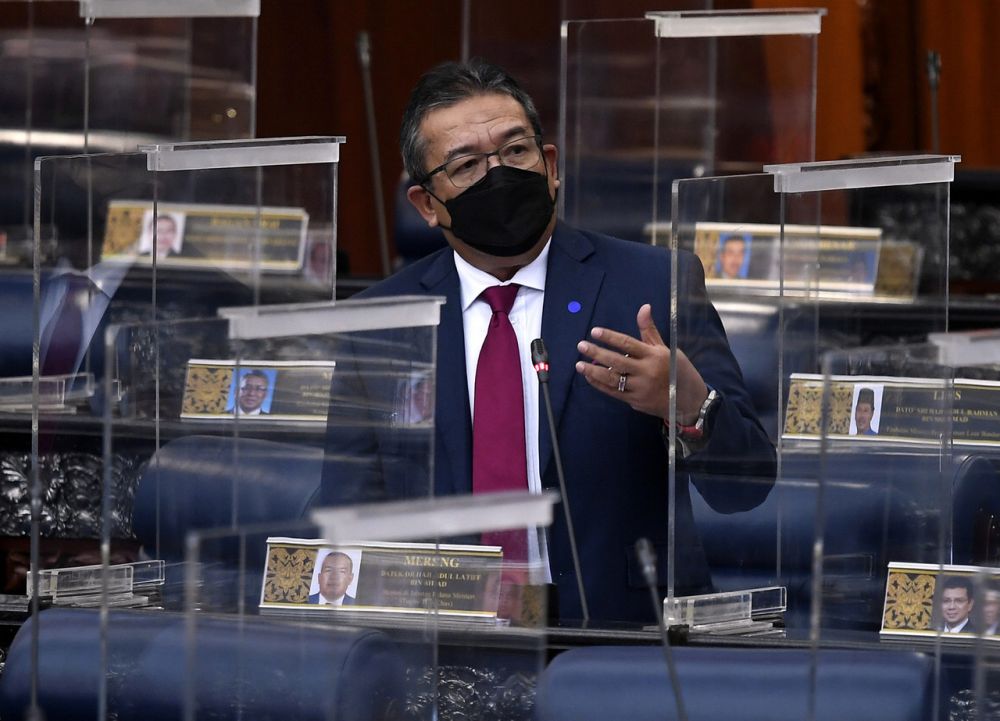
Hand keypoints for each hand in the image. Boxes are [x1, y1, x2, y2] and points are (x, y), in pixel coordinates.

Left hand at [574, 304, 707, 422]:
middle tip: (581, 346)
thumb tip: (644, 307)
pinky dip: (600, 385)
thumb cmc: (678, 371)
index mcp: (655, 356)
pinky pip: (613, 392)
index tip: (595, 332)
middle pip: (617, 361)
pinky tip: (590, 377)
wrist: (690, 401)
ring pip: (612, 379)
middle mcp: (647, 371)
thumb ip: (649, 331)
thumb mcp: (666, 349)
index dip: (610, 337)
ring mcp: (640, 388)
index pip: (628, 343)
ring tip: (580, 364)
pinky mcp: (635, 401)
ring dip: (594, 371)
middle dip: (597, 352)